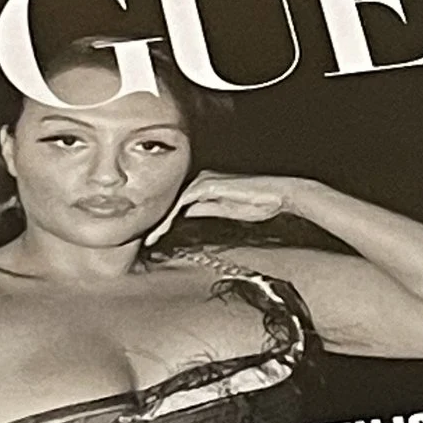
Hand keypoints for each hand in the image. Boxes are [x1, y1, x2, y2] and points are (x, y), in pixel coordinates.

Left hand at [152, 169, 310, 234]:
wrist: (279, 194)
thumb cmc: (258, 202)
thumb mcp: (225, 210)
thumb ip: (204, 210)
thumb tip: (183, 217)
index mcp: (203, 186)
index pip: (176, 204)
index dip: (163, 222)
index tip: (152, 240)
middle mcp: (199, 181)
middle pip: (169, 202)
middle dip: (155, 222)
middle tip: (142, 242)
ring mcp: (203, 181)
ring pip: (171, 203)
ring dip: (158, 222)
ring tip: (147, 241)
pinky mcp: (207, 186)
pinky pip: (181, 204)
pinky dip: (169, 218)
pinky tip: (160, 232)